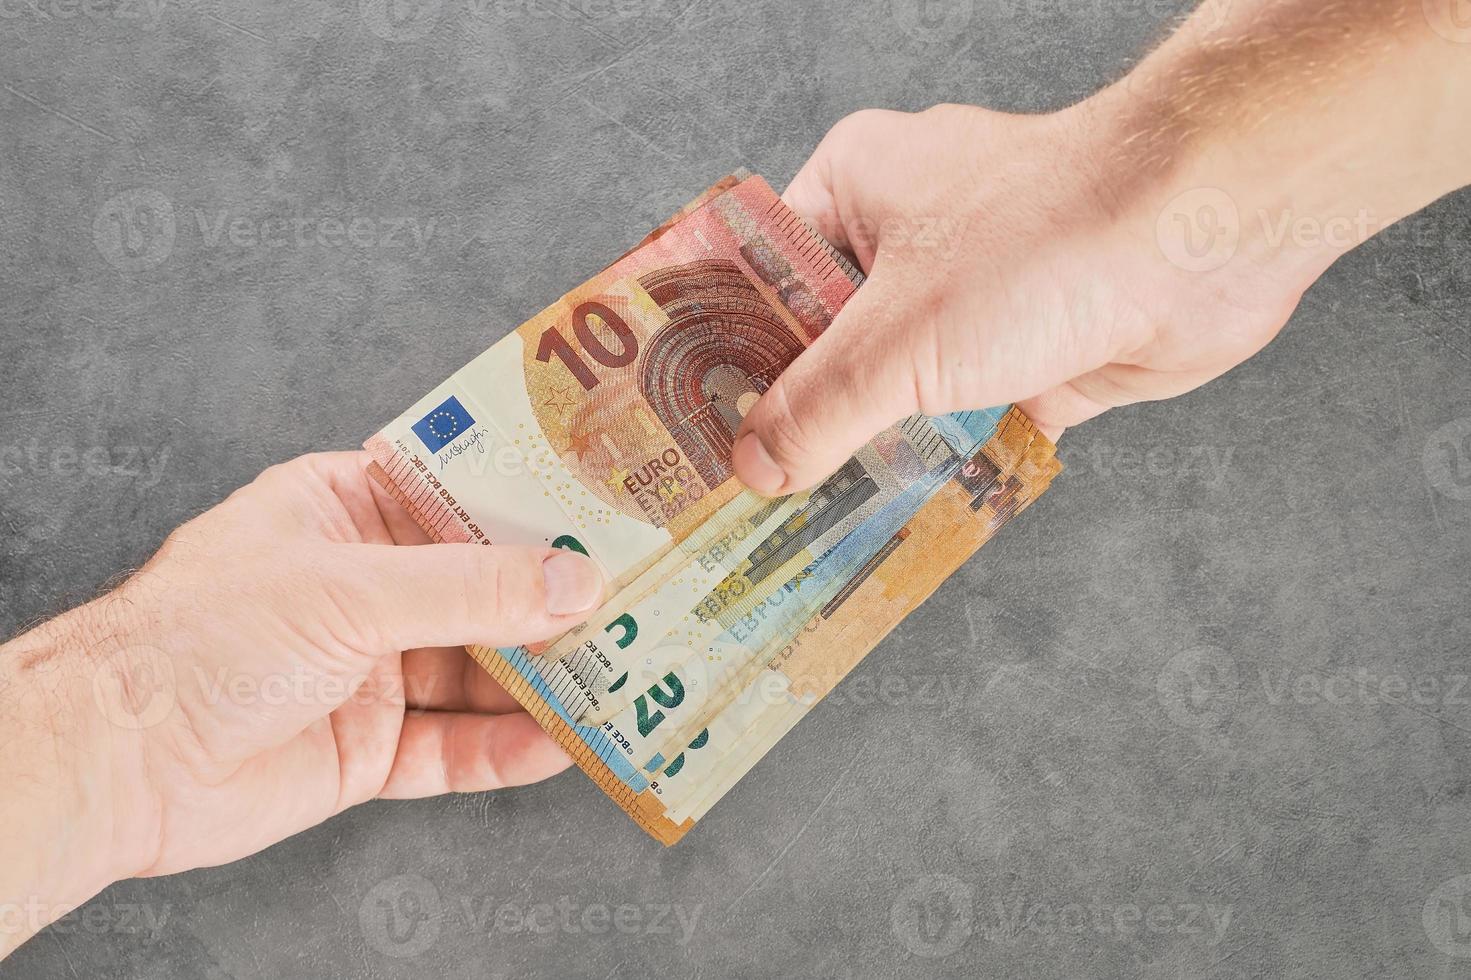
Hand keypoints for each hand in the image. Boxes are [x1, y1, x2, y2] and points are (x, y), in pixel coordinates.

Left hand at [1, 451, 603, 953]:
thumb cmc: (202, 639)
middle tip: (639, 597)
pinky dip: (508, 748)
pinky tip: (564, 743)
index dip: (531, 502)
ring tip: (623, 673)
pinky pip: (455, 747)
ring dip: (545, 678)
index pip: (457, 493)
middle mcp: (363, 585)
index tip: (607, 505)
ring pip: (479, 670)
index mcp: (344, 510)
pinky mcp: (369, 745)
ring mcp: (369, 667)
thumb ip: (469, 588)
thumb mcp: (347, 589)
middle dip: (553, 599)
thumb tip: (574, 583)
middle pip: (481, 587)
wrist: (117, 762)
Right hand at [732, 0, 1470, 495]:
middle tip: (741, 488)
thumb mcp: (898, 336)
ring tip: (803, 524)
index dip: (721, 346)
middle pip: (828, 341)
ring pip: (900, 388)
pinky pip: (966, 422)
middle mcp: (913, 241)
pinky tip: (895, 524)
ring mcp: (978, 300)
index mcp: (858, 191)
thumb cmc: (1047, 238)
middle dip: (794, 415)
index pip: (760, 272)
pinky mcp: (1035, 355)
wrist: (1206, 237)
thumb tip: (756, 469)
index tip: (686, 417)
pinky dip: (941, 467)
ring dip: (869, 450)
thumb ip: (816, 409)